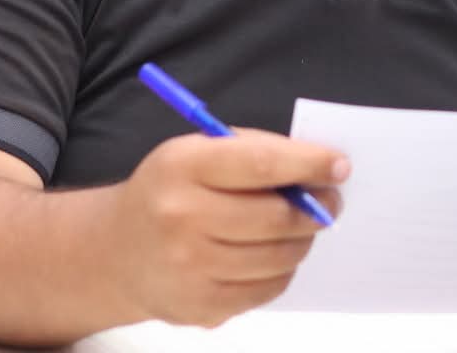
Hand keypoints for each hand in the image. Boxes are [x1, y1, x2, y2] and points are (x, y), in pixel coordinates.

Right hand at [103, 129, 348, 326]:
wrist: (118, 250)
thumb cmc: (171, 190)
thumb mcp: (199, 151)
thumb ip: (256, 152)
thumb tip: (319, 169)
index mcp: (182, 166)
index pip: (260, 164)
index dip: (308, 164)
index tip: (338, 166)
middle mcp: (180, 217)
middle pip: (275, 217)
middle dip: (315, 208)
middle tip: (329, 201)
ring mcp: (189, 267)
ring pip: (278, 256)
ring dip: (301, 240)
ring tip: (299, 227)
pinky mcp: (200, 306)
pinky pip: (267, 289)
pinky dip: (281, 270)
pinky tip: (271, 254)